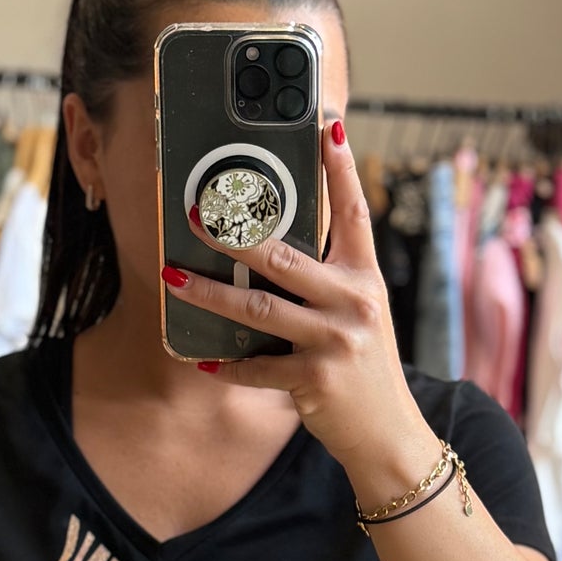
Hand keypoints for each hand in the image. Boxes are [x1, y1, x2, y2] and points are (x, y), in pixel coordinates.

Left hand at [163, 120, 434, 470]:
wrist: (388, 433)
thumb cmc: (364, 369)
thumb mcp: (359, 315)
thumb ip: (327, 281)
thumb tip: (271, 248)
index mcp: (366, 278)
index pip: (354, 213)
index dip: (341, 168)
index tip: (327, 126)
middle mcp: (356, 302)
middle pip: (287, 258)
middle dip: (235, 234)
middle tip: (195, 214)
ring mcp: (336, 341)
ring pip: (260, 309)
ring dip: (210, 294)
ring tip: (173, 277)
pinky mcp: (316, 380)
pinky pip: (259, 367)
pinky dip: (227, 364)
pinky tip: (201, 357)